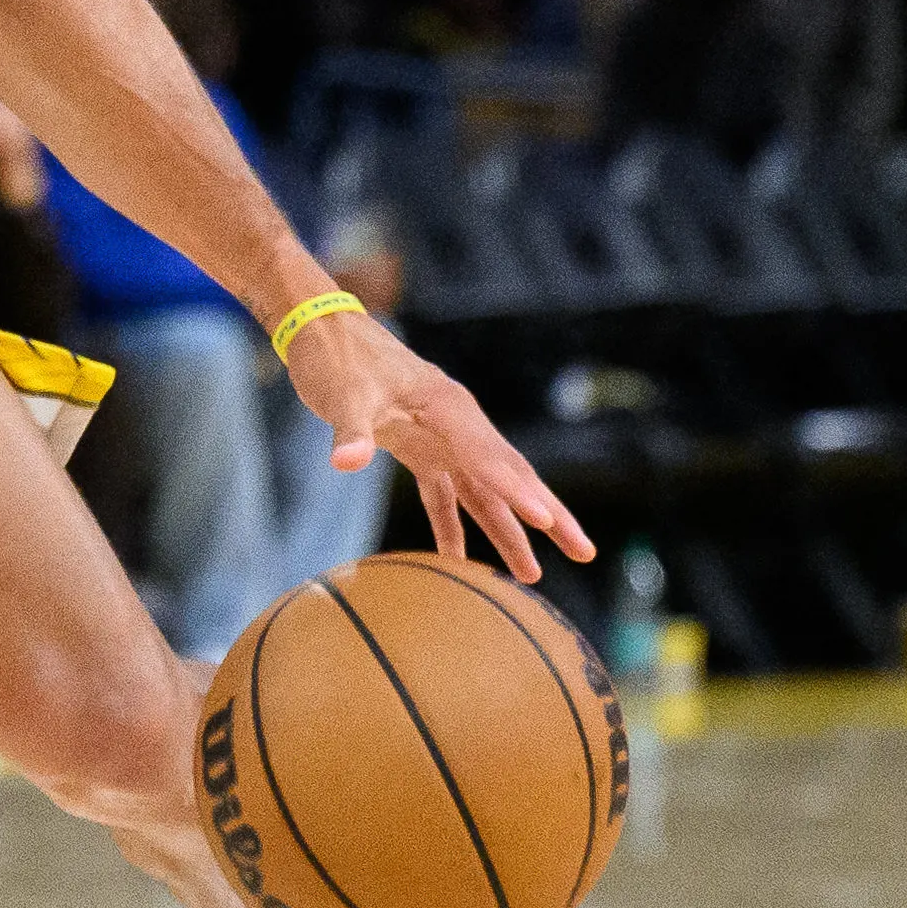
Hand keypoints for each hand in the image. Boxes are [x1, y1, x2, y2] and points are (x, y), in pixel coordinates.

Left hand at [277, 306, 587, 583]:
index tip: (543, 520)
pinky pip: (444, 494)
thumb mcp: (342, 395)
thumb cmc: (337, 358)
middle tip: (584, 552)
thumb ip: (349, 432)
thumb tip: (346, 462)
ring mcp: (439, 438)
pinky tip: (458, 561)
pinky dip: (451, 526)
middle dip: (547, 516)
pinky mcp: (417, 447)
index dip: (515, 490)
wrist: (322, 331)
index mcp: (448, 408)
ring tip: (532, 576)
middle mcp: (455, 425)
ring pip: (484, 492)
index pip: (489, 457)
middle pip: (510, 477)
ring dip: (508, 532)